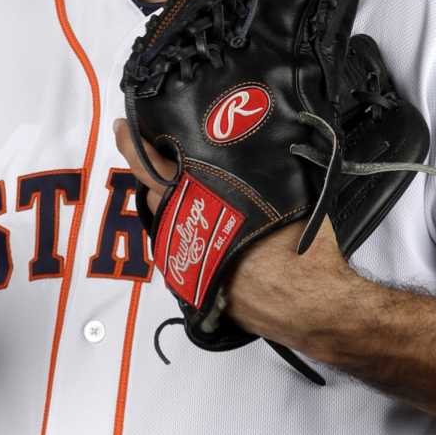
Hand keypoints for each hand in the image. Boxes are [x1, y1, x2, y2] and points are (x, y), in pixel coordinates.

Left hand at [112, 118, 358, 351]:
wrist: (312, 305)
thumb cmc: (305, 249)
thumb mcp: (286, 191)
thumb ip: (259, 170)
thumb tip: (252, 145)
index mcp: (207, 202)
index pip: (155, 167)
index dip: (134, 145)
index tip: (123, 129)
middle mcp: (190, 233)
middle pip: (157, 197)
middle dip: (162, 179)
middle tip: (175, 162)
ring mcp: (189, 263)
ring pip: (169, 227)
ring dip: (178, 210)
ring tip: (201, 199)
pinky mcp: (196, 287)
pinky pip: (183, 254)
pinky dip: (193, 240)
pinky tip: (215, 234)